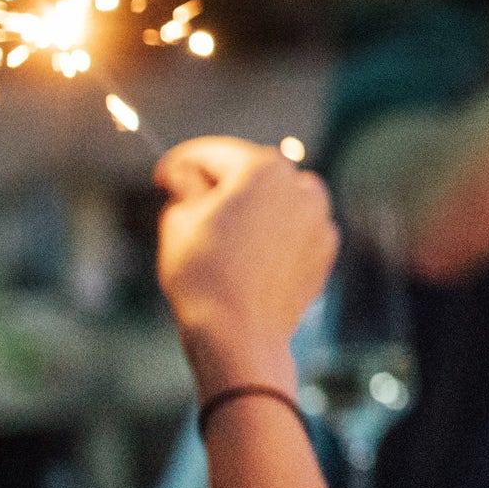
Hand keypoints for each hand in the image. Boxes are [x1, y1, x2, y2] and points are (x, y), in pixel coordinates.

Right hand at [156, 137, 337, 394]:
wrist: (241, 334)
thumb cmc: (204, 274)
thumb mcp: (179, 219)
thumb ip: (186, 185)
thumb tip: (191, 175)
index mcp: (263, 168)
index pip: (212, 153)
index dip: (179, 163)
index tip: (162, 178)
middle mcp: (301, 186)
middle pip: (249, 171)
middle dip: (218, 181)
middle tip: (187, 201)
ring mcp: (319, 218)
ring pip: (278, 196)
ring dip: (251, 202)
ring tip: (221, 227)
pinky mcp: (326, 249)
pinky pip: (295, 226)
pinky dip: (274, 228)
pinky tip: (249, 250)